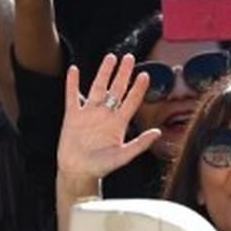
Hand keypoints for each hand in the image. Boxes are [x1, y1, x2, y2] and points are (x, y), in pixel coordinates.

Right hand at [57, 54, 159, 184]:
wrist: (78, 173)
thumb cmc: (101, 167)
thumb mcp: (122, 156)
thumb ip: (140, 145)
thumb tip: (158, 133)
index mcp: (118, 123)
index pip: (131, 101)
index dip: (138, 88)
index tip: (145, 74)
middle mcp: (105, 115)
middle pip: (116, 89)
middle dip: (123, 73)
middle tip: (130, 57)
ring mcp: (89, 113)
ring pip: (97, 88)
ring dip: (103, 73)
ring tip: (110, 57)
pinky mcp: (73, 116)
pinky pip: (72, 96)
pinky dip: (72, 83)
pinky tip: (74, 70)